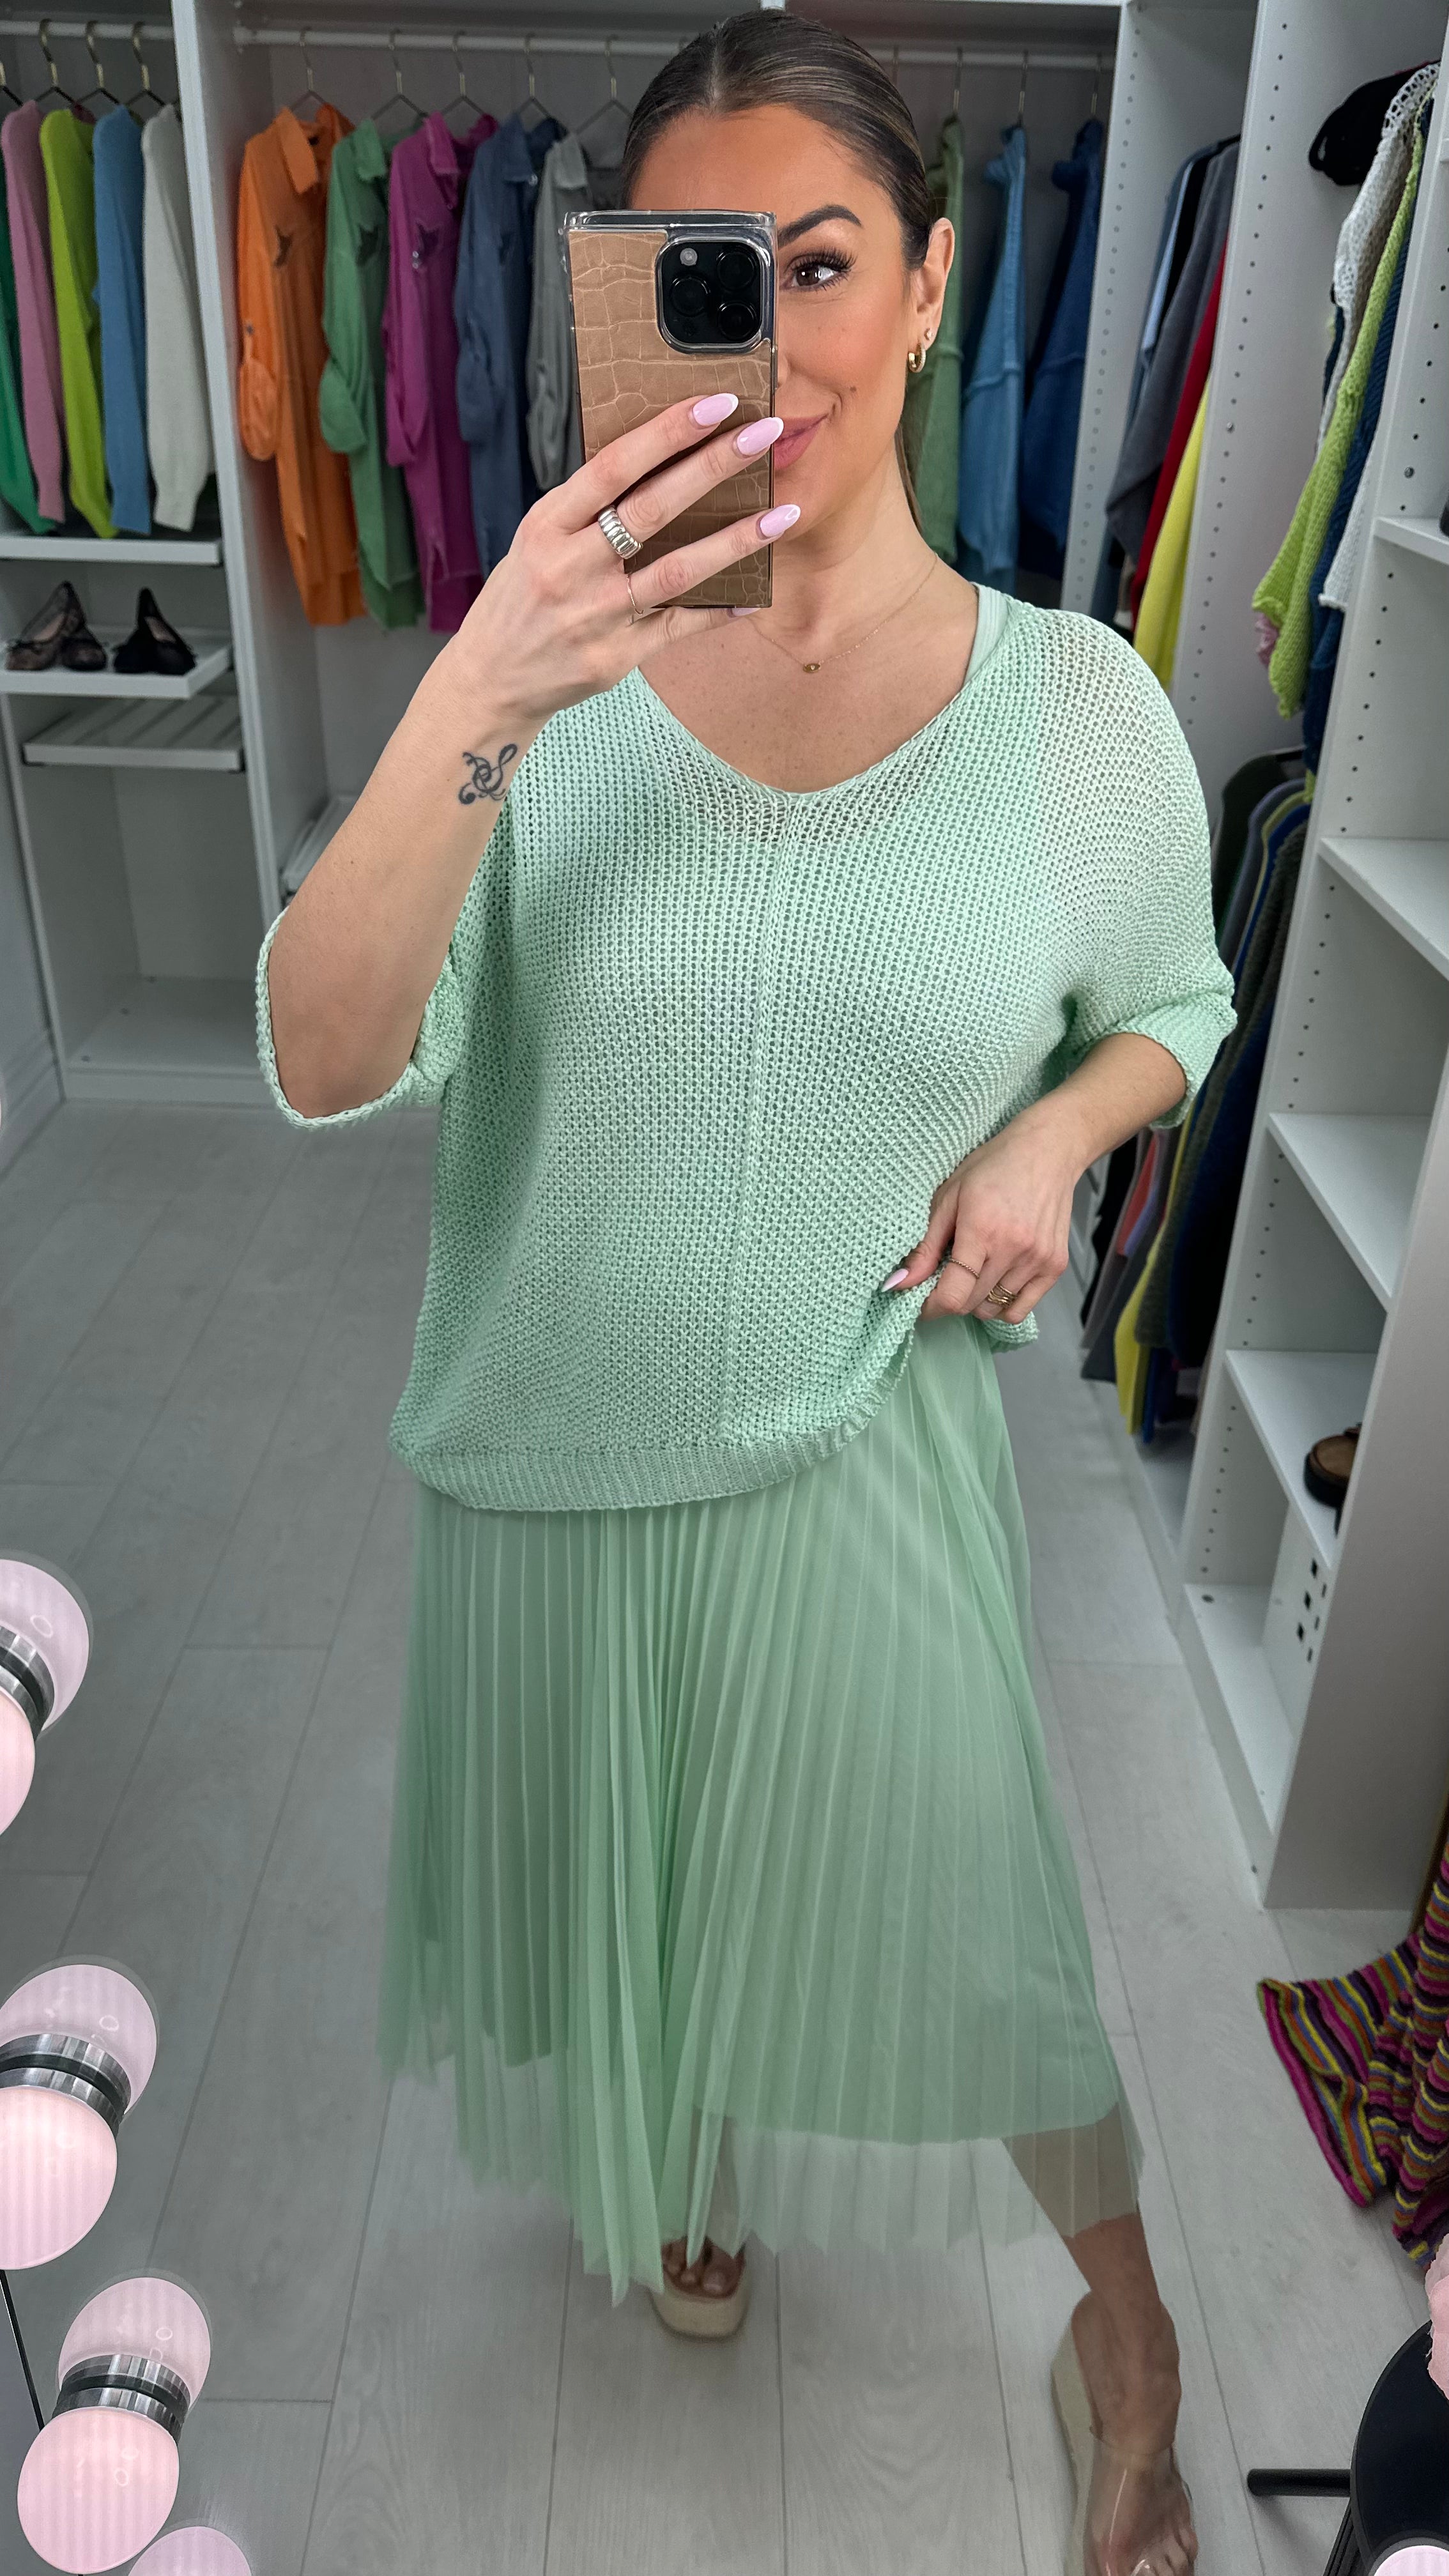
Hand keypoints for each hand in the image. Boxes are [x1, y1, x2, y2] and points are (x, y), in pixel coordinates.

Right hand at [451, 393, 797, 729]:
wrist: (492, 678)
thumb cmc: (521, 596)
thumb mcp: (537, 538)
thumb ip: (588, 507)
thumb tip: (657, 459)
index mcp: (548, 525)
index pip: (613, 467)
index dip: (666, 434)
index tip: (715, 405)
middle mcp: (572, 567)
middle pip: (653, 509)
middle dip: (712, 468)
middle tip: (762, 435)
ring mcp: (597, 615)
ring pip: (677, 572)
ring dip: (735, 542)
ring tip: (783, 515)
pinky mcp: (617, 657)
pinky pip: (679, 627)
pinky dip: (720, 611)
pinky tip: (755, 595)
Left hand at [884, 1112, 1080, 1324]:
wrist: (1047, 1152)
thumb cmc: (994, 1168)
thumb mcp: (949, 1197)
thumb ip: (926, 1246)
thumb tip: (898, 1283)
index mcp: (982, 1230)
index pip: (954, 1294)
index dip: (931, 1306)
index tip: (922, 1301)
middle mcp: (1014, 1249)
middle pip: (971, 1305)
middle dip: (950, 1299)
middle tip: (945, 1278)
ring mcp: (1038, 1260)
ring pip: (994, 1310)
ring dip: (975, 1301)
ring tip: (973, 1272)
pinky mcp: (1055, 1266)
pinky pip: (1021, 1309)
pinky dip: (1002, 1305)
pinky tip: (995, 1280)